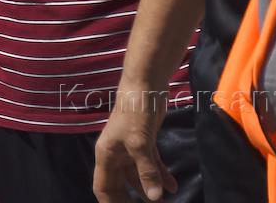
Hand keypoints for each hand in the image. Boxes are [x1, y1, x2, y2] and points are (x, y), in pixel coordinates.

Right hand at [93, 87, 175, 201]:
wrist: (145, 85)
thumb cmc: (134, 112)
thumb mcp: (140, 144)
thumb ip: (147, 172)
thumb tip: (155, 198)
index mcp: (106, 155)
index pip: (103, 187)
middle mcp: (115, 154)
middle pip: (120, 185)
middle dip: (130, 200)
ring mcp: (130, 148)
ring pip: (138, 176)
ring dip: (149, 188)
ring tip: (163, 202)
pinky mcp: (144, 142)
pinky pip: (151, 164)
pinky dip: (160, 175)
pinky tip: (172, 186)